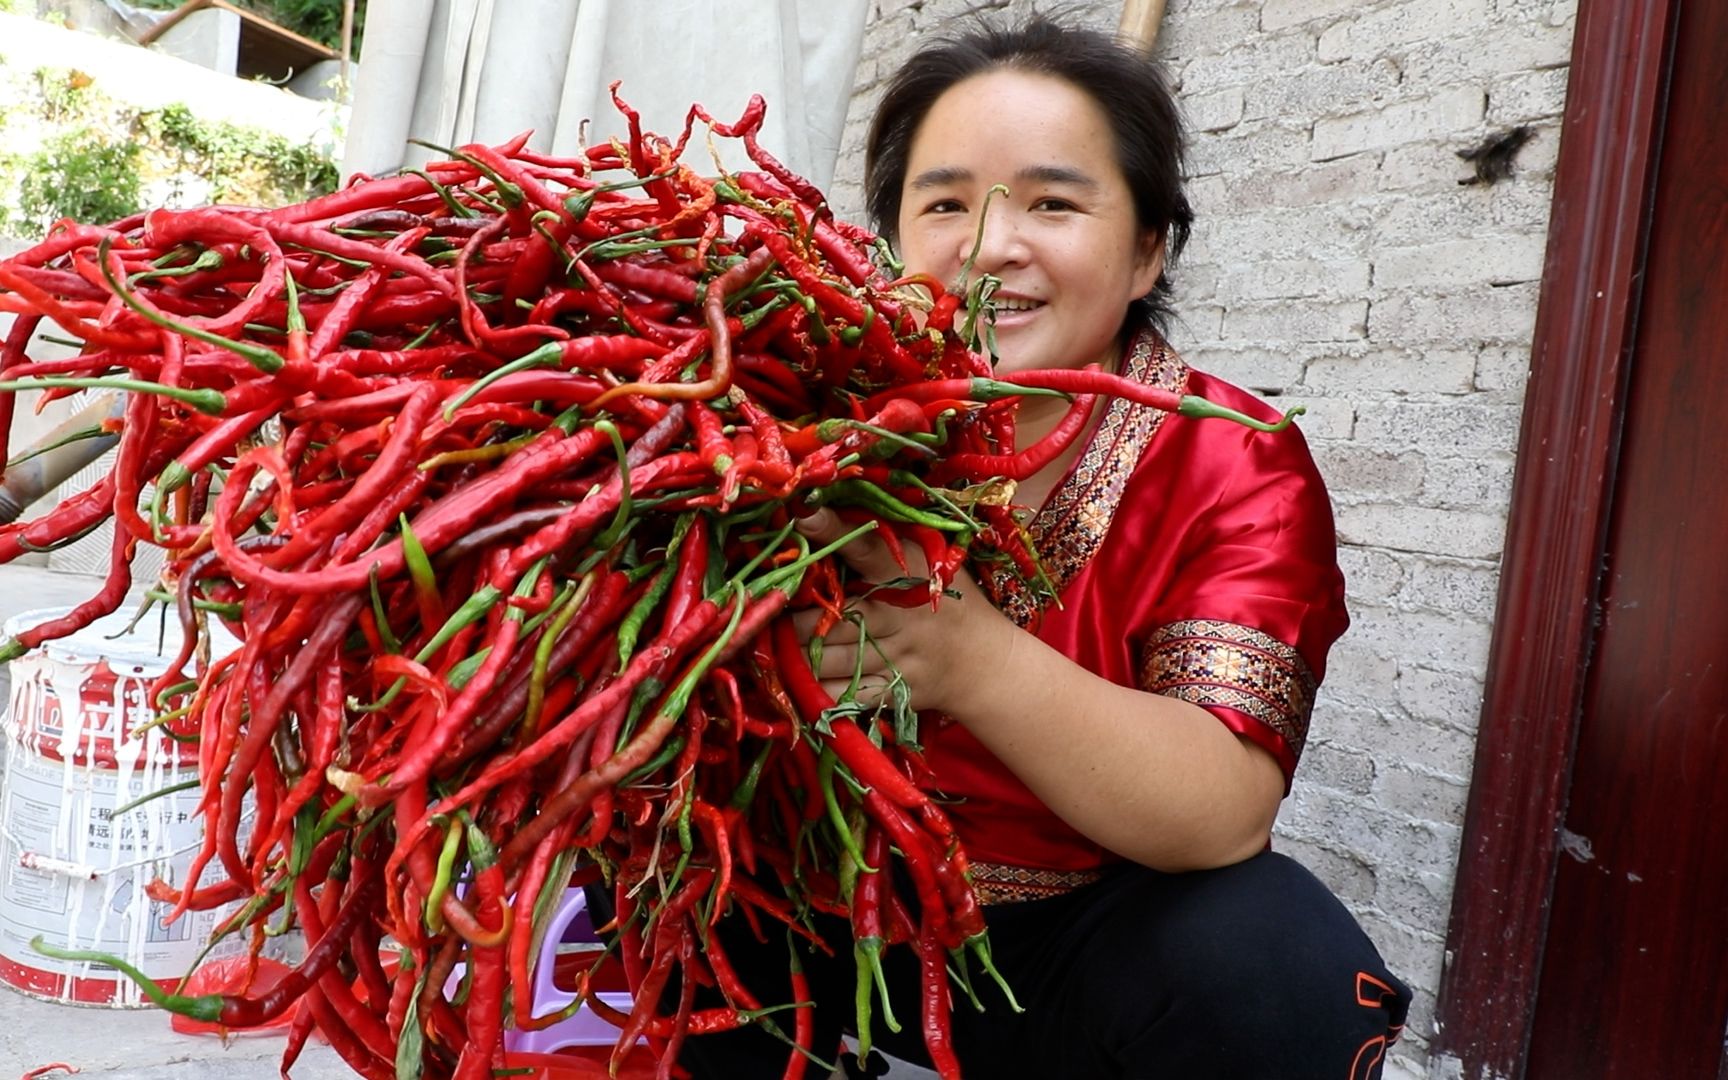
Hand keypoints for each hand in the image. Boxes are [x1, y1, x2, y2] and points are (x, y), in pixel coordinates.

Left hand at [788, 508, 1007, 713]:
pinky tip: (796, 675)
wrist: (982, 661)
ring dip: (794, 650)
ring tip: (773, 640)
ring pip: (828, 657)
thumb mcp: (927, 559)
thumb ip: (882, 539)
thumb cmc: (945, 598)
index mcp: (909, 575)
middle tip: (767, 606)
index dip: (833, 531)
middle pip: (832, 617)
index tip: (803, 513)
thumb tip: (822, 510)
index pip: (868, 550)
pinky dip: (812, 688)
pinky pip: (840, 694)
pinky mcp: (892, 691)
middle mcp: (900, 618)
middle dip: (794, 615)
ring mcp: (895, 658)